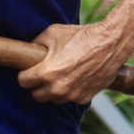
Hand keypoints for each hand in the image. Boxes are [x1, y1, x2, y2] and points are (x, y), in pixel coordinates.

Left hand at [17, 22, 132, 104]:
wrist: (110, 43)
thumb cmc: (81, 36)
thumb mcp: (53, 33)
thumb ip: (36, 43)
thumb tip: (29, 50)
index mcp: (47, 73)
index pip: (23, 82)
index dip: (25, 74)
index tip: (29, 70)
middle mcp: (58, 88)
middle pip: (36, 95)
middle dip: (37, 85)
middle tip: (43, 74)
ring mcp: (72, 95)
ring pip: (54, 100)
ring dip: (53, 91)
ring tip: (60, 76)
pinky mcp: (85, 98)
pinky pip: (71, 99)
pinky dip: (70, 92)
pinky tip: (75, 78)